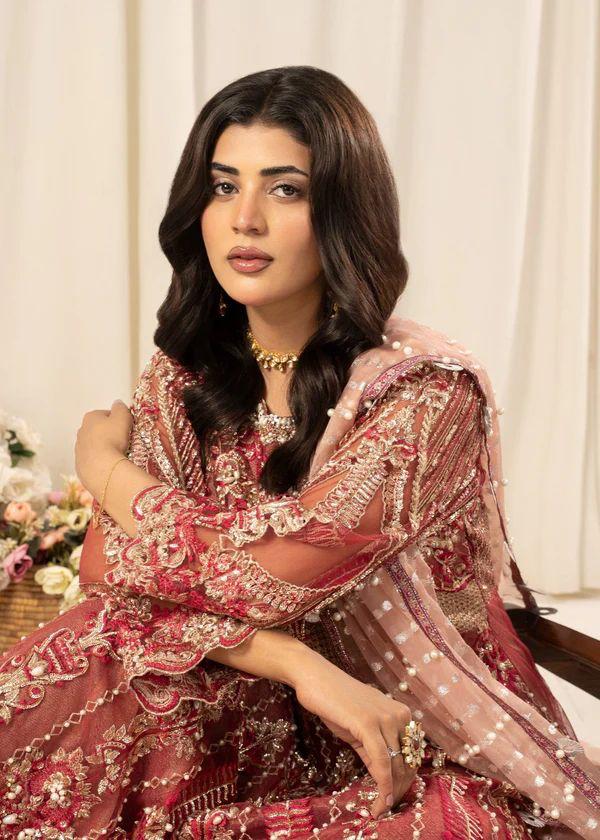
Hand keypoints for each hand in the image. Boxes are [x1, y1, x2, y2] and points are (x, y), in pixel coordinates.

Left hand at [75, 400, 132, 496]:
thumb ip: (120, 408)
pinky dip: (100, 460)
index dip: (116, 420)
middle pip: (97, 429)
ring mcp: (79, 448)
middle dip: (108, 433)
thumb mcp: (123, 417)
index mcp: (90, 417)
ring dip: (103, 447)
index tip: (125, 427)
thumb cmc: (112, 439)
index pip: (104, 414)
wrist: (102, 467)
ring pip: (94, 444)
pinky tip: (109, 463)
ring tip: (116, 453)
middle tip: (121, 440)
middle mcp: (81, 431)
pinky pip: (92, 458)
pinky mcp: (80, 463)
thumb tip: (118, 404)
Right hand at [292, 652, 417, 818]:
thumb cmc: (335, 702)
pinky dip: (383, 785)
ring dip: (390, 793)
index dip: (405, 782)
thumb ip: (376, 752)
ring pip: (397, 766)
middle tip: (384, 807)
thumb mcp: (361, 729)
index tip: (393, 799)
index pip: (413, 756)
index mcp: (403, 714)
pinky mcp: (369, 724)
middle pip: (408, 764)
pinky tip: (380, 801)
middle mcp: (401, 715)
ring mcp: (386, 718)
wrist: (315, 677)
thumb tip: (386, 782)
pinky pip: (382, 762)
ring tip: (380, 809)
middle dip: (398, 791)